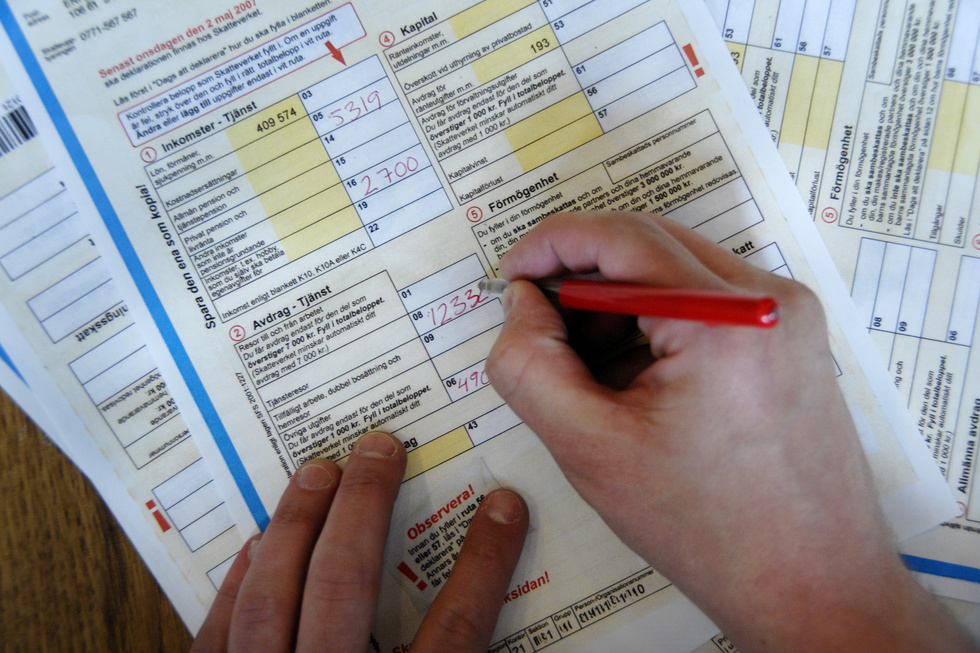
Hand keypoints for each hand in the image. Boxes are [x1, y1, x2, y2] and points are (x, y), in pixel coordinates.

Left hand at [192, 431, 527, 652]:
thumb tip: (510, 633)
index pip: (457, 626)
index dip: (485, 561)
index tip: (505, 506)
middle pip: (348, 584)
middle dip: (366, 506)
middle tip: (380, 447)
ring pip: (273, 595)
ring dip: (296, 524)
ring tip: (317, 471)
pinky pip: (220, 634)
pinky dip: (238, 585)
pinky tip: (255, 546)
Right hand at [486, 211, 972, 651]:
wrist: (812, 586)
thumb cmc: (711, 530)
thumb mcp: (590, 449)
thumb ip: (530, 366)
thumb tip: (521, 305)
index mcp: (726, 319)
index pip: (622, 237)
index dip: (552, 243)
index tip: (512, 273)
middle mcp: (769, 301)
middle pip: (651, 246)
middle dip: (583, 277)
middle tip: (539, 325)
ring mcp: (787, 317)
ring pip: (677, 272)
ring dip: (619, 304)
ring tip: (590, 373)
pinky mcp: (790, 338)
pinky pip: (707, 302)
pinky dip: (657, 324)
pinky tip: (635, 381)